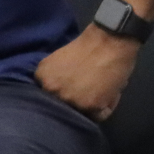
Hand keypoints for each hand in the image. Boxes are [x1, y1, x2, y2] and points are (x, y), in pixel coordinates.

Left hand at [35, 0, 153, 120]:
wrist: (111, 38)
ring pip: (83, 113)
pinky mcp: (90, 106)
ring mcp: (70, 100)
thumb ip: (55, 77)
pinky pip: (100, 115)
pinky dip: (108, 105)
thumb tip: (62, 93)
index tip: (76, 84)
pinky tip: (111, 91)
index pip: (50, 97)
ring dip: (95, 105)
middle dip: (78, 100)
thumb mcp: (60, 59)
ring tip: (103, 89)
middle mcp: (52, 91)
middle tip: (91, 88)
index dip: (66, 92)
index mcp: (42, 77)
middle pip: (65, 107)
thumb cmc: (89, 44)